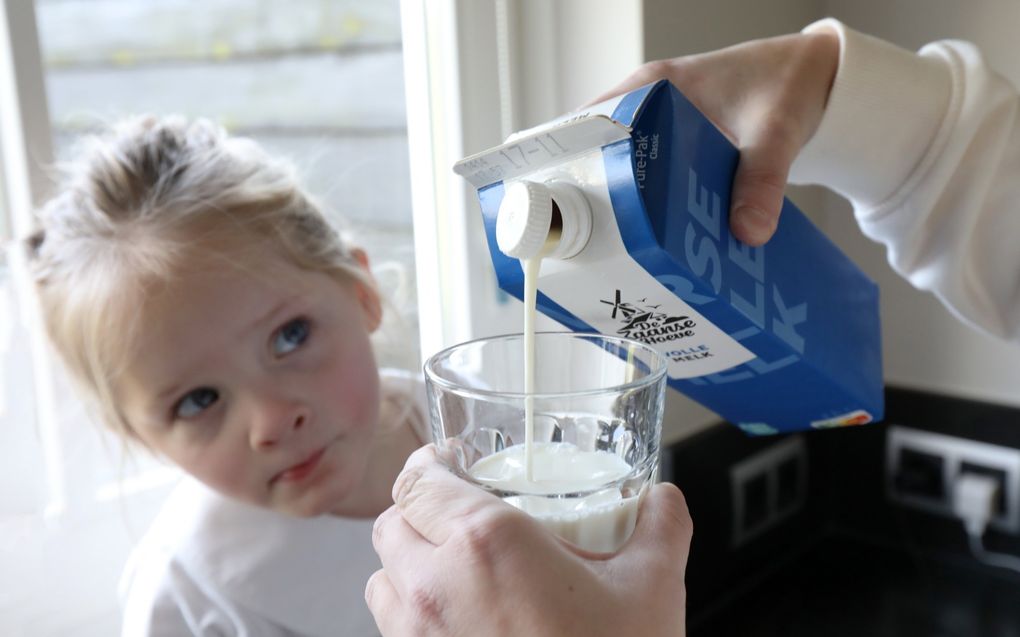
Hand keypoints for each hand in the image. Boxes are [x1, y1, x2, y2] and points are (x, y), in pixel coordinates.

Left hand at [366, 445, 691, 636]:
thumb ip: (660, 526)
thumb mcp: (653, 589)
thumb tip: (662, 497)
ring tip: (455, 567)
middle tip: (461, 512)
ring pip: (382, 576)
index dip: (431, 460)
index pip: (419, 476)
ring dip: (408, 561)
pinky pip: (390, 627)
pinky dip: (410, 611)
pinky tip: (459, 619)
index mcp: (486, 543)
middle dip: (421, 508)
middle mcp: (435, 585)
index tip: (454, 459)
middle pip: (393, 520)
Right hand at [588, 30, 838, 245]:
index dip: (565, 162)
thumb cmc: (789, 82)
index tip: (555, 204)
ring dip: (622, 210)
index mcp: (652, 87)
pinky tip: (660, 245)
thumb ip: (763, 180)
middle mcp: (646, 108)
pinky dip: (654, 210)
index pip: (587, 124)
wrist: (817, 76)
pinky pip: (653, 182)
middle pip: (600, 157)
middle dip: (593, 200)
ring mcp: (660, 131)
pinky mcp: (678, 153)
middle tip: (586, 244)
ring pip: (625, 174)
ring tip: (613, 254)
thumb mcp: (776, 131)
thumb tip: (748, 234)